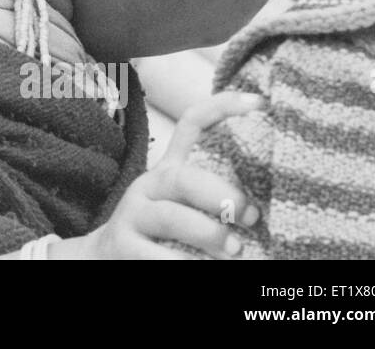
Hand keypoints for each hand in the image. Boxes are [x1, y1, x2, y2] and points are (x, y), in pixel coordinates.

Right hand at [49, 91, 263, 258]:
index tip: (261, 104)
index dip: (223, 108)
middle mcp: (148, 186)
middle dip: (222, 195)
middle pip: (183, 178)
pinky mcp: (124, 247)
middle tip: (251, 217)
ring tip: (235, 252)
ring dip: (209, 233)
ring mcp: (132, 216)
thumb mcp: (183, 206)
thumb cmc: (162, 235)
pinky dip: (185, 264)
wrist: (105, 259)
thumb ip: (213, 197)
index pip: (192, 125)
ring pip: (171, 216)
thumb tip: (269, 201)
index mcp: (169, 171)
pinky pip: (155, 255)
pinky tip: (205, 269)